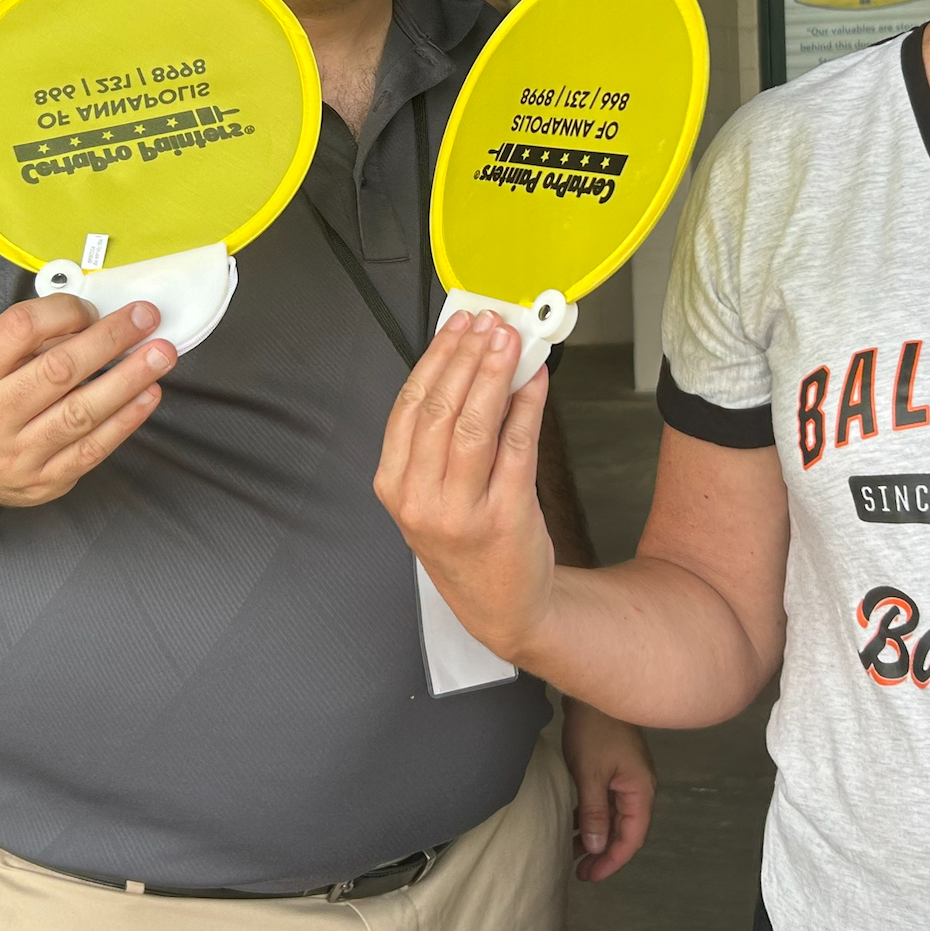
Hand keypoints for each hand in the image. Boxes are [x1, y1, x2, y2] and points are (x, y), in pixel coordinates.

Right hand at [0, 293, 172, 511]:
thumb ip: (27, 339)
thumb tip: (91, 318)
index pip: (20, 330)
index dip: (64, 311)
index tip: (93, 307)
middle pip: (59, 370)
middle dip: (110, 340)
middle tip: (146, 319)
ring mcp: (18, 454)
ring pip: (82, 412)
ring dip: (129, 380)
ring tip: (160, 355)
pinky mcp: (44, 482)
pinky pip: (92, 449)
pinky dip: (126, 420)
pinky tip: (148, 395)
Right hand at [372, 311, 555, 660]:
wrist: (502, 606)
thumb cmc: (466, 544)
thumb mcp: (432, 493)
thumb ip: (442, 435)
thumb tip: (472, 363)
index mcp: (394, 486)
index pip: (408, 406)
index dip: (435, 358)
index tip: (457, 326)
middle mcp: (420, 500)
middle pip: (440, 409)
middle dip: (466, 356)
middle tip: (488, 324)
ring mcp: (461, 511)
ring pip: (475, 424)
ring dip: (494, 373)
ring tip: (509, 340)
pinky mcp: (505, 516)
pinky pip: (516, 447)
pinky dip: (527, 406)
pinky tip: (535, 380)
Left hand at [562, 698, 654, 881]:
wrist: (590, 692)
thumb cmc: (593, 732)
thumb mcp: (590, 775)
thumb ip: (595, 813)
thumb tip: (596, 848)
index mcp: (640, 791)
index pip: (631, 838)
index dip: (612, 861)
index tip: (589, 875)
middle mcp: (639, 788)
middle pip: (625, 830)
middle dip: (603, 853)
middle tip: (580, 872)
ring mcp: (628, 778)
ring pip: (615, 817)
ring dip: (596, 836)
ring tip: (573, 853)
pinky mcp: (615, 769)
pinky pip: (607, 802)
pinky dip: (593, 817)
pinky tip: (575, 825)